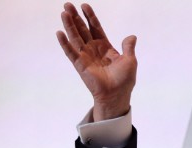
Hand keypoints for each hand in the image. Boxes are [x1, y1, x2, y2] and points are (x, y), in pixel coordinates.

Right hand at [56, 3, 137, 120]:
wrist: (117, 95)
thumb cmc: (124, 80)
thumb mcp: (130, 61)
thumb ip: (128, 47)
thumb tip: (131, 36)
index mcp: (105, 47)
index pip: (95, 28)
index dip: (90, 17)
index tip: (84, 6)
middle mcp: (93, 49)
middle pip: (82, 29)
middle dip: (75, 17)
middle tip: (68, 4)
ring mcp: (85, 56)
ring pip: (75, 37)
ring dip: (69, 25)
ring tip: (63, 12)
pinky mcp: (80, 65)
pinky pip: (70, 52)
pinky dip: (65, 43)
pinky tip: (59, 33)